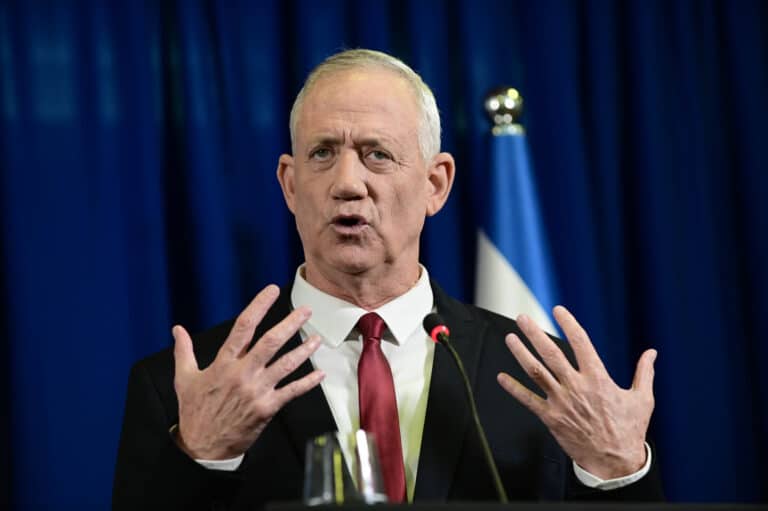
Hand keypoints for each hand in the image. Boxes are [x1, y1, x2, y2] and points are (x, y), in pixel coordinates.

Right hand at [172, 285, 324, 459]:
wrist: (203, 446)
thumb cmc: (195, 411)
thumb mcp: (184, 379)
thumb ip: (184, 351)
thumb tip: (177, 329)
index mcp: (223, 363)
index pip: (243, 326)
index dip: (259, 306)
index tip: (271, 291)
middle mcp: (242, 373)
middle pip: (270, 342)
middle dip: (291, 324)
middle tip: (306, 311)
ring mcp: (256, 391)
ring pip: (286, 365)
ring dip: (304, 350)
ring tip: (317, 338)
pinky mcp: (267, 408)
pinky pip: (292, 392)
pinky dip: (308, 382)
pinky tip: (320, 374)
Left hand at [496, 306, 655, 479]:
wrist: (615, 462)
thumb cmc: (629, 430)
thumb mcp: (643, 399)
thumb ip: (644, 372)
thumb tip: (651, 352)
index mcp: (598, 379)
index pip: (581, 343)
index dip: (568, 324)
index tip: (558, 310)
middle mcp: (576, 387)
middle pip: (551, 353)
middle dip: (534, 334)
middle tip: (522, 318)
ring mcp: (561, 402)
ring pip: (536, 372)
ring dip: (521, 354)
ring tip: (510, 338)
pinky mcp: (551, 418)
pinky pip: (528, 400)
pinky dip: (513, 389)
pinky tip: (501, 378)